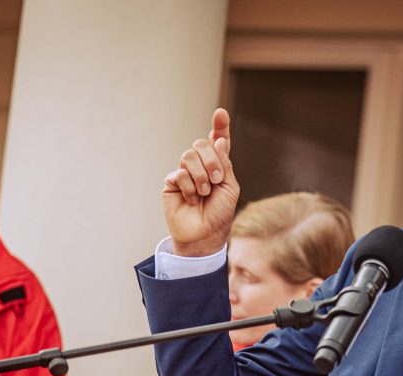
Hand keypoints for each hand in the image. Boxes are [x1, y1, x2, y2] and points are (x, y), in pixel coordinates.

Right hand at [162, 108, 239, 256]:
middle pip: (201, 144)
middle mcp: (201, 165)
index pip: (217, 140)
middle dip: (211, 161)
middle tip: (216, 180)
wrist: (204, 235)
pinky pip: (179, 172)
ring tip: (204, 193)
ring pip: (189, 155)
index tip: (220, 113)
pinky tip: (192, 199)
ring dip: (200, 176)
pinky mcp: (172, 182)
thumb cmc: (219, 214)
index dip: (219, 126)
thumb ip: (225, 163)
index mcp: (218, 165)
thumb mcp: (230, 188)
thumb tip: (218, 139)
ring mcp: (185, 172)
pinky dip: (189, 187)